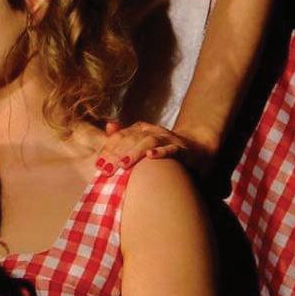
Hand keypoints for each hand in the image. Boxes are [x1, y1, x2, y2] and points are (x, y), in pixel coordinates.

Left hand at [94, 119, 215, 173]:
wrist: (196, 148)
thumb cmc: (162, 148)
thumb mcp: (141, 141)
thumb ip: (124, 136)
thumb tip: (108, 127)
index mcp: (139, 129)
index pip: (119, 137)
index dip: (108, 149)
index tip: (98, 164)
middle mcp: (151, 131)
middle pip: (130, 139)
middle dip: (116, 154)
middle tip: (106, 168)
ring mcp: (166, 138)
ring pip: (148, 142)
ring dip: (135, 152)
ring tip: (123, 164)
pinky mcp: (181, 148)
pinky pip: (171, 149)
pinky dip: (161, 152)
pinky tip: (151, 156)